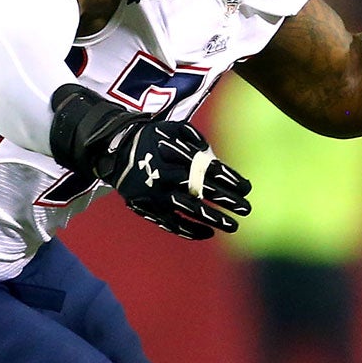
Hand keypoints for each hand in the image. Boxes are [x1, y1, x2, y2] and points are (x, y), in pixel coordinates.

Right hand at [49, 86, 250, 239]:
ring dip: (212, 219)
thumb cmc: (151, 138)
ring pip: (187, 210)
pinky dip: (189, 230)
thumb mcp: (171, 129)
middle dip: (226, 200)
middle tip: (247, 209)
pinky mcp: (146, 208)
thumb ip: (195, 139)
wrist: (114, 149)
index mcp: (174, 155)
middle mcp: (164, 175)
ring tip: (233, 226)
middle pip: (201, 190)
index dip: (229, 179)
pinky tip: (208, 233)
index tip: (247, 188)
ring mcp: (154, 194)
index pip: (208, 169)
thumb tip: (214, 158)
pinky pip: (170, 223)